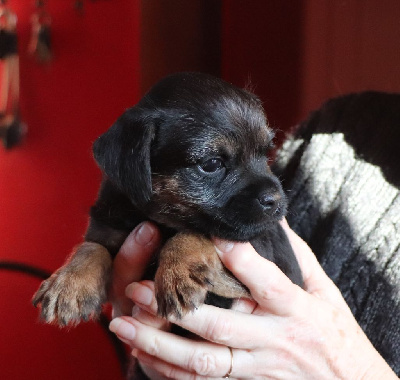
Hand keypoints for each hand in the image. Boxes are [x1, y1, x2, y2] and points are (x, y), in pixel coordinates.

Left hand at [110, 222, 396, 378]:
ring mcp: (259, 368)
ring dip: (160, 345)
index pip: (263, 279)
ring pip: (204, 361)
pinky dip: (171, 373)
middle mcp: (274, 339)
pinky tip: (145, 358)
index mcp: (296, 309)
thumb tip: (275, 219)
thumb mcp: (325, 290)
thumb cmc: (338, 334)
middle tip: (137, 288)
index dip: (235, 256)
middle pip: (219, 324)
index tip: (205, 234)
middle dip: (175, 307)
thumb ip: (297, 255)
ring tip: (125, 327)